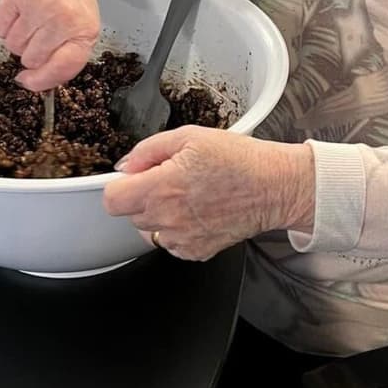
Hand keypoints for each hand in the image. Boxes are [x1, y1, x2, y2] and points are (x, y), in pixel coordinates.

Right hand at [0, 0, 99, 90]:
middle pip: (32, 60)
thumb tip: (33, 84)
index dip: (43, 80)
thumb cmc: (72, 1)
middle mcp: (64, 19)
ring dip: (17, 39)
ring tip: (32, 20)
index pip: (62, 68)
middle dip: (31, 53)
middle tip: (40, 34)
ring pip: (13, 46)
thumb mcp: (81, 30)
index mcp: (85, 32)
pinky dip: (3, 26)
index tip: (29, 81)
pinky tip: (19, 13)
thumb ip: (64, 58)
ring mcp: (40, 6)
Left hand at [105, 126, 314, 260]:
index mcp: (162, 187)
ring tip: (187, 196)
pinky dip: (178, 230)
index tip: (134, 178)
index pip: (112, 200)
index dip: (120, 185)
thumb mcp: (190, 135)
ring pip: (149, 231)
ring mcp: (182, 239)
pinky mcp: (196, 252)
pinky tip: (198, 212)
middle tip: (170, 179)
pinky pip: (171, 244)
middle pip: (131, 214)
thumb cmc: (240, 159)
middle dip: (143, 196)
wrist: (275, 186)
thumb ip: (149, 149)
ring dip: (159, 215)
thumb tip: (126, 165)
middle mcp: (168, 218)